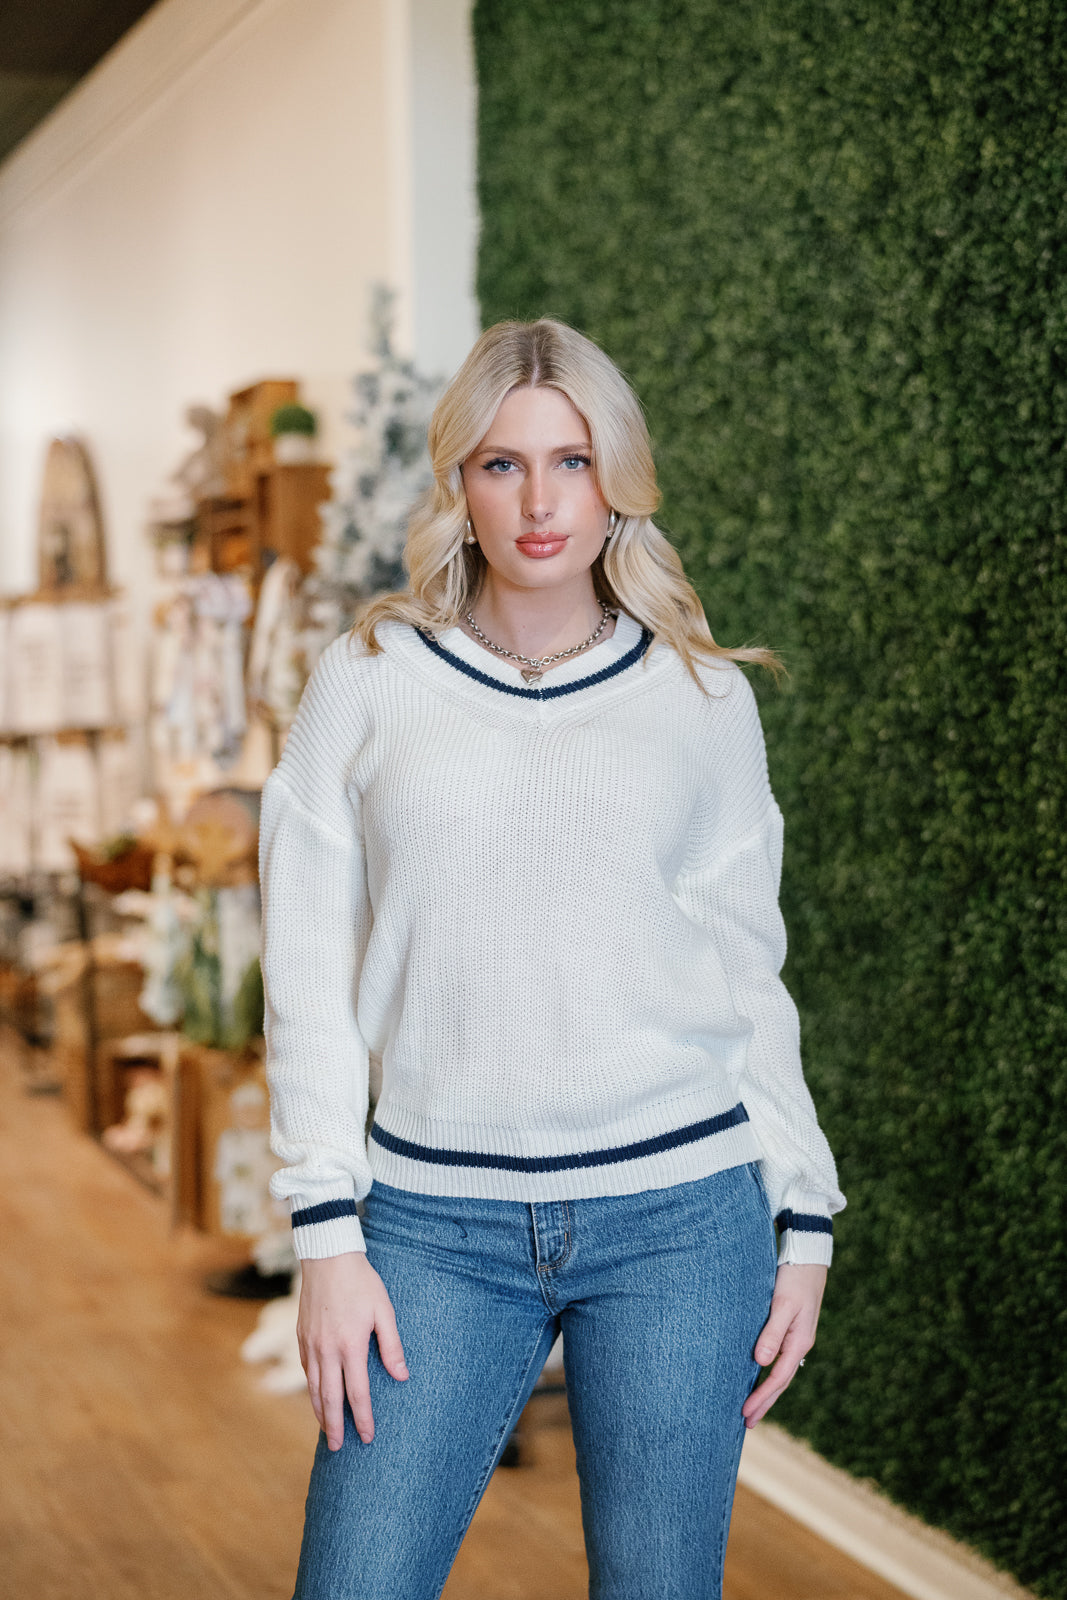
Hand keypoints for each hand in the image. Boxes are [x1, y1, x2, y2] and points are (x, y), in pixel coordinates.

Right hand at [297, 1252, 408, 1449]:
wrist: (328, 1257)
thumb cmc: (361, 1282)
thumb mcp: (384, 1310)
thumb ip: (392, 1345)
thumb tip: (401, 1376)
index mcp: (350, 1345)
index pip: (357, 1393)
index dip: (363, 1418)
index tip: (367, 1437)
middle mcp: (327, 1350)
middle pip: (329, 1398)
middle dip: (335, 1426)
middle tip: (339, 1448)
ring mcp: (310, 1344)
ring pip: (313, 1387)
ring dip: (319, 1412)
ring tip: (326, 1431)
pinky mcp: (301, 1336)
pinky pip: (305, 1370)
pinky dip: (311, 1389)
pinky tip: (316, 1396)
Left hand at [742, 1262, 826, 1427]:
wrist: (808, 1255)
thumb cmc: (794, 1278)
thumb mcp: (782, 1304)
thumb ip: (772, 1332)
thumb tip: (761, 1362)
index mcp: (799, 1342)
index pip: (777, 1379)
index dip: (761, 1398)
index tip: (745, 1414)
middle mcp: (799, 1343)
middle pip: (780, 1381)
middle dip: (764, 1402)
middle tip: (747, 1423)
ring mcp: (796, 1336)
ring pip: (780, 1371)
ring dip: (766, 1390)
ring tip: (752, 1407)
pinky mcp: (790, 1326)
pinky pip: (778, 1357)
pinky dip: (768, 1371)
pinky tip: (758, 1374)